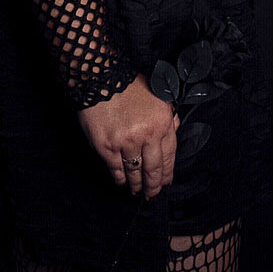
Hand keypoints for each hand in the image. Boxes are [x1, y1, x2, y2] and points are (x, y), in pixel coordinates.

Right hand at [77, 72, 179, 198]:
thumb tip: (173, 131)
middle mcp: (147, 134)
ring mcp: (126, 142)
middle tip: (152, 195)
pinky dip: (120, 179)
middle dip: (154, 186)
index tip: (165, 182)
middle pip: (154, 169)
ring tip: (137, 191)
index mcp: (162, 121)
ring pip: (135, 173)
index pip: (169, 156)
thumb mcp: (157, 94)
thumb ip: (167, 115)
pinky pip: (116, 170)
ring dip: (137, 186)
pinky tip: (122, 182)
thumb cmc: (127, 83)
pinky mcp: (107, 146)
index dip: (167, 173)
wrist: (99, 76)